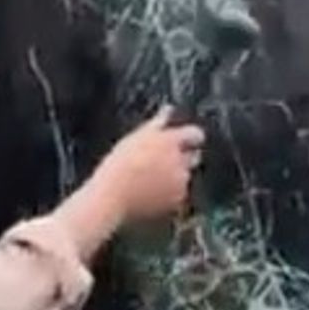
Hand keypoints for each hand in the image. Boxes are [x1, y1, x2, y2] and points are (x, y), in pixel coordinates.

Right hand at [90, 105, 205, 221]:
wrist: (112, 196)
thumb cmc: (119, 164)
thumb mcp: (136, 138)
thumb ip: (157, 124)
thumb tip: (169, 110)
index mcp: (170, 141)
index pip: (196, 134)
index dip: (191, 138)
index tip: (184, 142)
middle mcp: (180, 160)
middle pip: (194, 156)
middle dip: (184, 157)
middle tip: (161, 162)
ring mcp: (181, 180)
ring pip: (184, 175)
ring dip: (175, 176)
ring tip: (149, 180)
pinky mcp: (178, 199)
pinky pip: (180, 193)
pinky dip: (171, 193)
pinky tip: (151, 193)